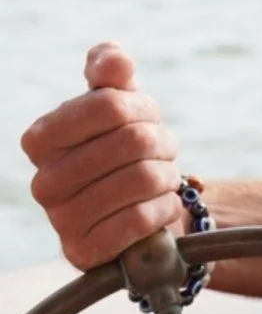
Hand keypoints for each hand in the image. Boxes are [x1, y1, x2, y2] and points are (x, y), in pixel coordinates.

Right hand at [20, 43, 183, 270]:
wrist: (143, 211)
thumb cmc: (128, 151)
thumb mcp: (122, 103)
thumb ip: (112, 71)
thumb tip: (112, 59)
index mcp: (41, 138)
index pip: (109, 105)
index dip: (143, 109)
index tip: (147, 119)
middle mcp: (43, 181)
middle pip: (132, 142)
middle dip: (161, 144)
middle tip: (162, 154)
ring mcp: (61, 221)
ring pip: (141, 179)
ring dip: (167, 177)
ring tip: (162, 180)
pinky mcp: (86, 253)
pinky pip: (140, 221)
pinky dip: (164, 208)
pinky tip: (160, 207)